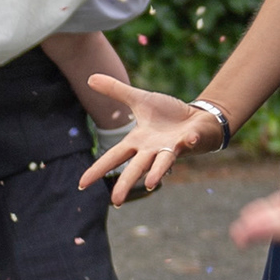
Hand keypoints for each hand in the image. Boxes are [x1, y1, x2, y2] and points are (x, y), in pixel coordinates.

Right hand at [80, 77, 219, 203]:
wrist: (198, 117)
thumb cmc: (168, 114)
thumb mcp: (139, 99)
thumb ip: (116, 91)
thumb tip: (90, 78)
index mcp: (137, 142)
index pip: (113, 157)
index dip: (97, 170)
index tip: (81, 185)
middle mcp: (152, 150)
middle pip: (135, 168)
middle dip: (125, 183)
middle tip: (115, 201)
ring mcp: (171, 147)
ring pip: (161, 162)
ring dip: (157, 172)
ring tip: (149, 184)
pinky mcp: (189, 140)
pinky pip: (189, 141)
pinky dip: (190, 140)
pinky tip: (189, 139)